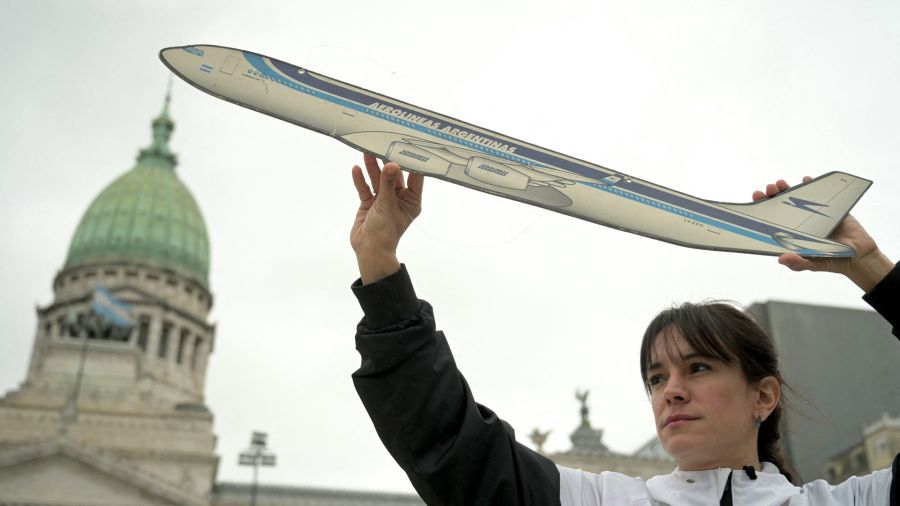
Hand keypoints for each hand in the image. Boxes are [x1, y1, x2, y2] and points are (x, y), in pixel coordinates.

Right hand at [351, 153, 423, 283]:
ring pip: (378, 180)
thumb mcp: (387, 204)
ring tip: (366, 151)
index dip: (412, 161)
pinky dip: (361, 180)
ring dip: (372, 168)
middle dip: (387, 161)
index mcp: (411, 200)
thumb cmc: (385, 231)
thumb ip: (388, 183)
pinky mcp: (369, 204)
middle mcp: (399, 199)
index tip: (409, 145)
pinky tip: (356, 169)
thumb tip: (391, 164)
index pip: (415, 177)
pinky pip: (365, 189)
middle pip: (394, 176)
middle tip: (382, 144)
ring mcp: (383, 201)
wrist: (369, 251)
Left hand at [752, 177, 891, 291]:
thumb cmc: (832, 261)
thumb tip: (781, 259)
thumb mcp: (813, 264)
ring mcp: (813, 213)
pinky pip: (818, 193)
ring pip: (796, 197)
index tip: (757, 198)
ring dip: (787, 188)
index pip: (772, 219)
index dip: (763, 208)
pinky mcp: (829, 208)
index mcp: (791, 234)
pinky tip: (805, 179)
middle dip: (772, 195)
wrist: (859, 256)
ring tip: (780, 184)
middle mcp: (799, 222)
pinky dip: (811, 184)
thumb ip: (798, 263)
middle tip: (769, 189)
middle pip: (780, 205)